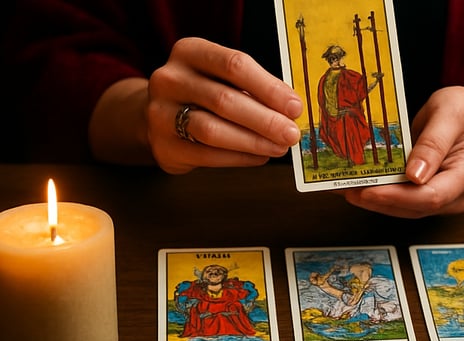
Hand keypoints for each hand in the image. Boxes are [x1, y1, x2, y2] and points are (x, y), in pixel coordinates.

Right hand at [146, 37, 302, 173]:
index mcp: (190, 52)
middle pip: (224, 100)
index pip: (234, 65)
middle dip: (265, 120)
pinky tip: (260, 156)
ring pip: (213, 131)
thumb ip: (254, 88)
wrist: (161, 115)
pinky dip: (239, 158)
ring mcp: (161, 113)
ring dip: (253, 141)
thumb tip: (291, 111)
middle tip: (291, 134)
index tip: (295, 107)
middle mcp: (170, 79)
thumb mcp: (223, 77)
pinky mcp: (163, 146)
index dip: (269, 88)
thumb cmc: (204, 93)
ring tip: (279, 147)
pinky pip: (207, 155)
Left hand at [340, 86, 463, 217]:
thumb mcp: (454, 112)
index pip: (431, 196)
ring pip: (400, 208)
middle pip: (412, 207)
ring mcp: (439, 199)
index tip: (370, 189)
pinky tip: (353, 183)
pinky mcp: (422, 196)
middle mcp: (454, 195)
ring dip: (370, 199)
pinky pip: (397, 199)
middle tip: (344, 186)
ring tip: (341, 185)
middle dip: (376, 199)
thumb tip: (416, 175)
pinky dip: (375, 193)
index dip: (398, 196)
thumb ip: (435, 141)